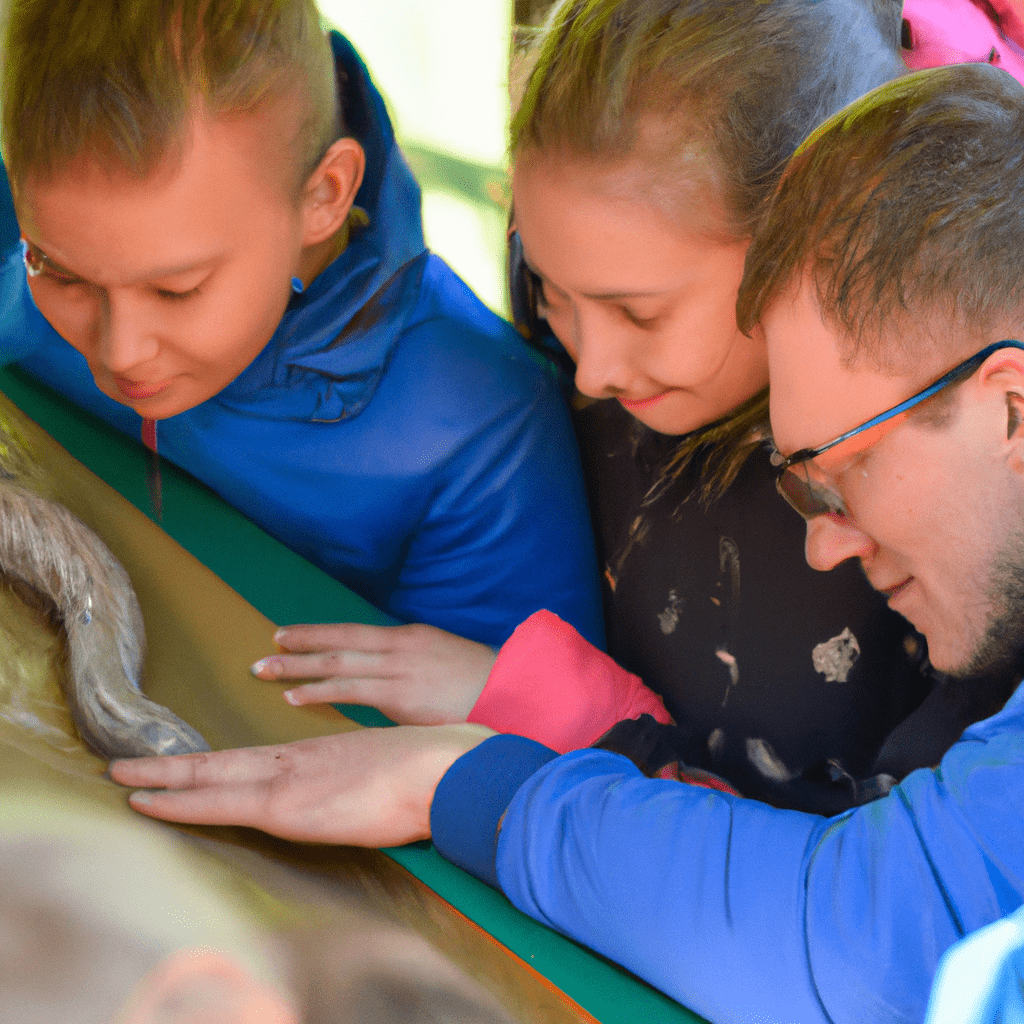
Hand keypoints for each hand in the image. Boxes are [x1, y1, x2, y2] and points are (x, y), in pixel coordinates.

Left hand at [108, 723, 494, 845]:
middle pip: (219, 763)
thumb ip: (356, 787)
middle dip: (169, 765)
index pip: (251, 762)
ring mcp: (288, 779)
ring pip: (209, 776)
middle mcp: (294, 762)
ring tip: (123, 777)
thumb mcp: (382, 777)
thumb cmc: (426, 773)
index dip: (212, 765)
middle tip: (124, 764)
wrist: (441, 768)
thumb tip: (352, 798)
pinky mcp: (287, 803)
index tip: (184, 766)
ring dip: (162, 778)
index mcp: (316, 757)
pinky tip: (149, 801)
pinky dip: (178, 800)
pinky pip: (218, 802)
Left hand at [250, 622, 497, 725]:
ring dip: (296, 667)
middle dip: (299, 644)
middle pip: (339, 640)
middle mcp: (399, 646)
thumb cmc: (481, 686)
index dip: (320, 634)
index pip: (355, 634)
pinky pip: (349, 691)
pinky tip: (293, 697)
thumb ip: (412, 671)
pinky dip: (318, 692)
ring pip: (336, 663)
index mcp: (410, 637)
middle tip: (265, 648)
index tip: (290, 636)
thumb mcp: (443, 665)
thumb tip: (389, 686)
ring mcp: (398, 668)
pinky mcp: (399, 695)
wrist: (512, 692)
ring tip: (264, 670)